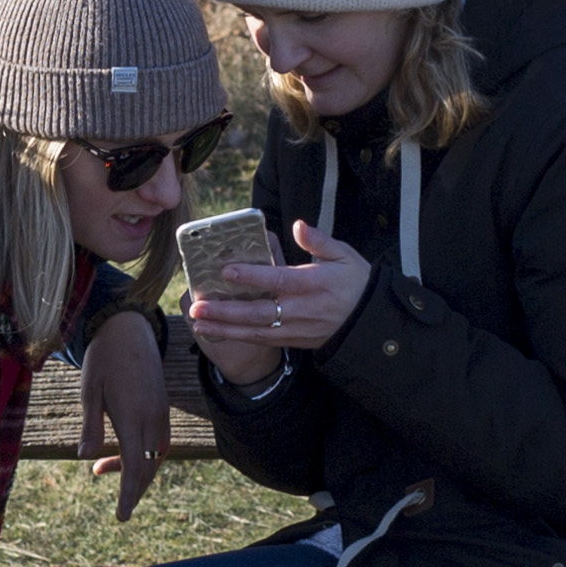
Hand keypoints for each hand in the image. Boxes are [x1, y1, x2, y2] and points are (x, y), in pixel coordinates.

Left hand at [77, 311, 168, 520]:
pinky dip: (145, 454)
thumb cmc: (103, 358)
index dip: (129, 494)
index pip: (135, 465)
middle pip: (148, 466)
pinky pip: (158, 440)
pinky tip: (125, 452)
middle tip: (119, 509)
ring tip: (103, 470)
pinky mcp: (162, 406)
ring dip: (138, 471)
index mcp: (133, 415)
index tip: (122, 517)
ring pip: (155, 455)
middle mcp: (152, 417)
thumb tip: (85, 457)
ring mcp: (160, 412)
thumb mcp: (89, 391)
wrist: (129, 329)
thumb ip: (91, 425)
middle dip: (135, 490)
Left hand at [184, 219, 376, 375]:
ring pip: (255, 331)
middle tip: (197, 306)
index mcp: (312, 284)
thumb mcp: (344, 255)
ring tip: (197, 321)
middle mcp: (300, 310)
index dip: (251, 276)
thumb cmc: (354, 282)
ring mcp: (295, 328)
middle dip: (226, 311)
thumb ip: (319, 241)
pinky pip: (261, 340)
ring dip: (225, 328)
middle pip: (258, 312)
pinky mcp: (292, 340)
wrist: (368, 321)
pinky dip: (237, 337)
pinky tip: (216, 331)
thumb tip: (298, 225)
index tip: (226, 271)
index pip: (277, 280)